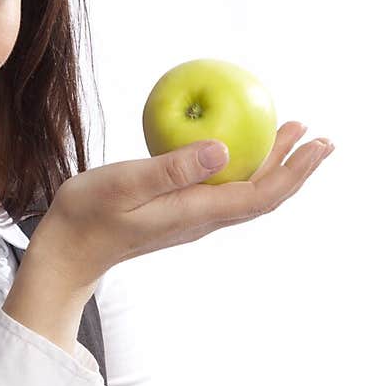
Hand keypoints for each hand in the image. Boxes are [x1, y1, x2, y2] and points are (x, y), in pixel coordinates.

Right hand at [33, 122, 333, 291]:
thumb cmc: (88, 214)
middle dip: (294, 166)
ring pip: (246, 192)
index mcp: (195, 211)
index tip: (317, 144)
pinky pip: (225, 191)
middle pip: (262, 194)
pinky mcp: (179, 213)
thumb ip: (172, 169)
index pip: (260, 194)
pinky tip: (238, 151)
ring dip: (273, 166)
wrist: (67, 250)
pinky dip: (245, 169)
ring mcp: (191, 218)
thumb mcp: (125, 184)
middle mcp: (201, 218)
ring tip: (289, 137)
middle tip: (317, 135)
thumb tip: (224, 150)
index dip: (294, 171)